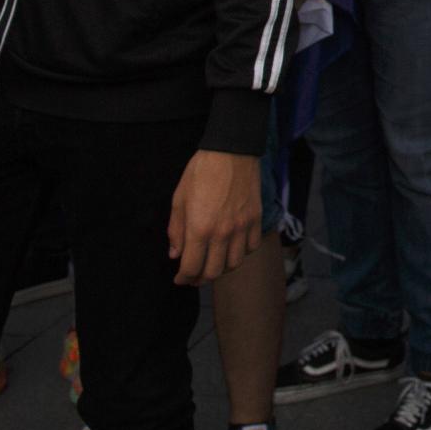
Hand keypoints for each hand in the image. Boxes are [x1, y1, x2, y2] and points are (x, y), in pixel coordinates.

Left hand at [166, 149, 261, 285]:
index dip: (183, 278)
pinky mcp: (255, 219)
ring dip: (221, 268)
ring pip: (234, 263)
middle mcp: (223, 233)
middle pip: (213, 272)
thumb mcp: (179, 199)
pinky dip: (241, 253)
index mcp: (200, 228)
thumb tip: (175, 254)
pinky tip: (232, 248)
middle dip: (200, 278)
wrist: (232, 151)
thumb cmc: (201, 172)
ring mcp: (242, 227)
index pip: (191, 268)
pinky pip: (251, 247)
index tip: (179, 278)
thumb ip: (176, 230)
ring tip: (213, 263)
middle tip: (194, 276)